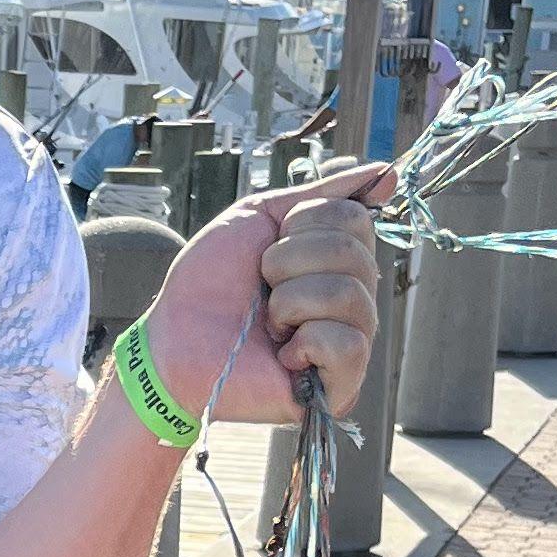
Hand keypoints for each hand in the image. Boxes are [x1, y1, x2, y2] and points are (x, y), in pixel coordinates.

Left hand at [141, 161, 390, 425]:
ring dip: (290, 301)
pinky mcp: (339, 385)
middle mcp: (352, 299)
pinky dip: (307, 341)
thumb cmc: (209, 283)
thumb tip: (382, 172)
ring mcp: (349, 343)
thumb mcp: (261, 217)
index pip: (357, 219)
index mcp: (337, 261)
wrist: (173, 339)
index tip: (271, 245)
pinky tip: (283, 355)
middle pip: (355, 254)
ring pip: (351, 296)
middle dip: (289, 262)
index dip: (305, 223)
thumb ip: (320, 195)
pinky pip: (349, 344)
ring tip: (267, 323)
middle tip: (262, 287)